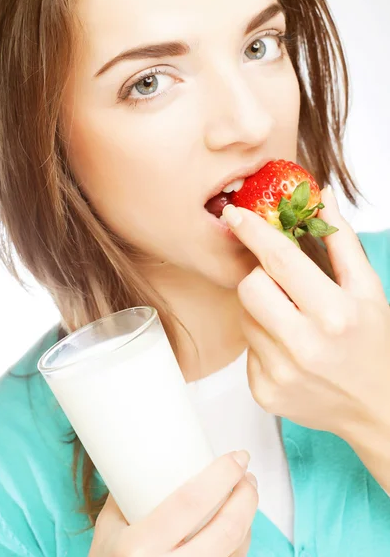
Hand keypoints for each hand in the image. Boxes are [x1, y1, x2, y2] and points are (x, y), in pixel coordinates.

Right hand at [88, 451, 257, 556]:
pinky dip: (241, 542)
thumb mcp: (108, 530)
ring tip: (246, 493)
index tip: (236, 457)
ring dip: (249, 518)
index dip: (222, 475)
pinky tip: (239, 525)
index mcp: (140, 548)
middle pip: (226, 529)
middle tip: (246, 474)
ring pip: (236, 550)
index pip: (191, 502)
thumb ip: (130, 495)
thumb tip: (155, 460)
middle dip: (245, 496)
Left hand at [222, 186, 389, 439]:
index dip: (253, 231)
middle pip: (249, 287)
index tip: (234, 215)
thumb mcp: (369, 290)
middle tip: (283, 285)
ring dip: (262, 310)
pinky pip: (247, 349)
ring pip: (244, 316)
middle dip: (260, 278)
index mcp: (334, 314)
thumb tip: (323, 198)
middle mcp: (304, 346)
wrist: (379, 409)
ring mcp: (281, 374)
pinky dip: (263, 341)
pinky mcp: (265, 393)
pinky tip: (290, 349)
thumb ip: (343, 242)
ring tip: (293, 321)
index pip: (279, 259)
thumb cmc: (376, 344)